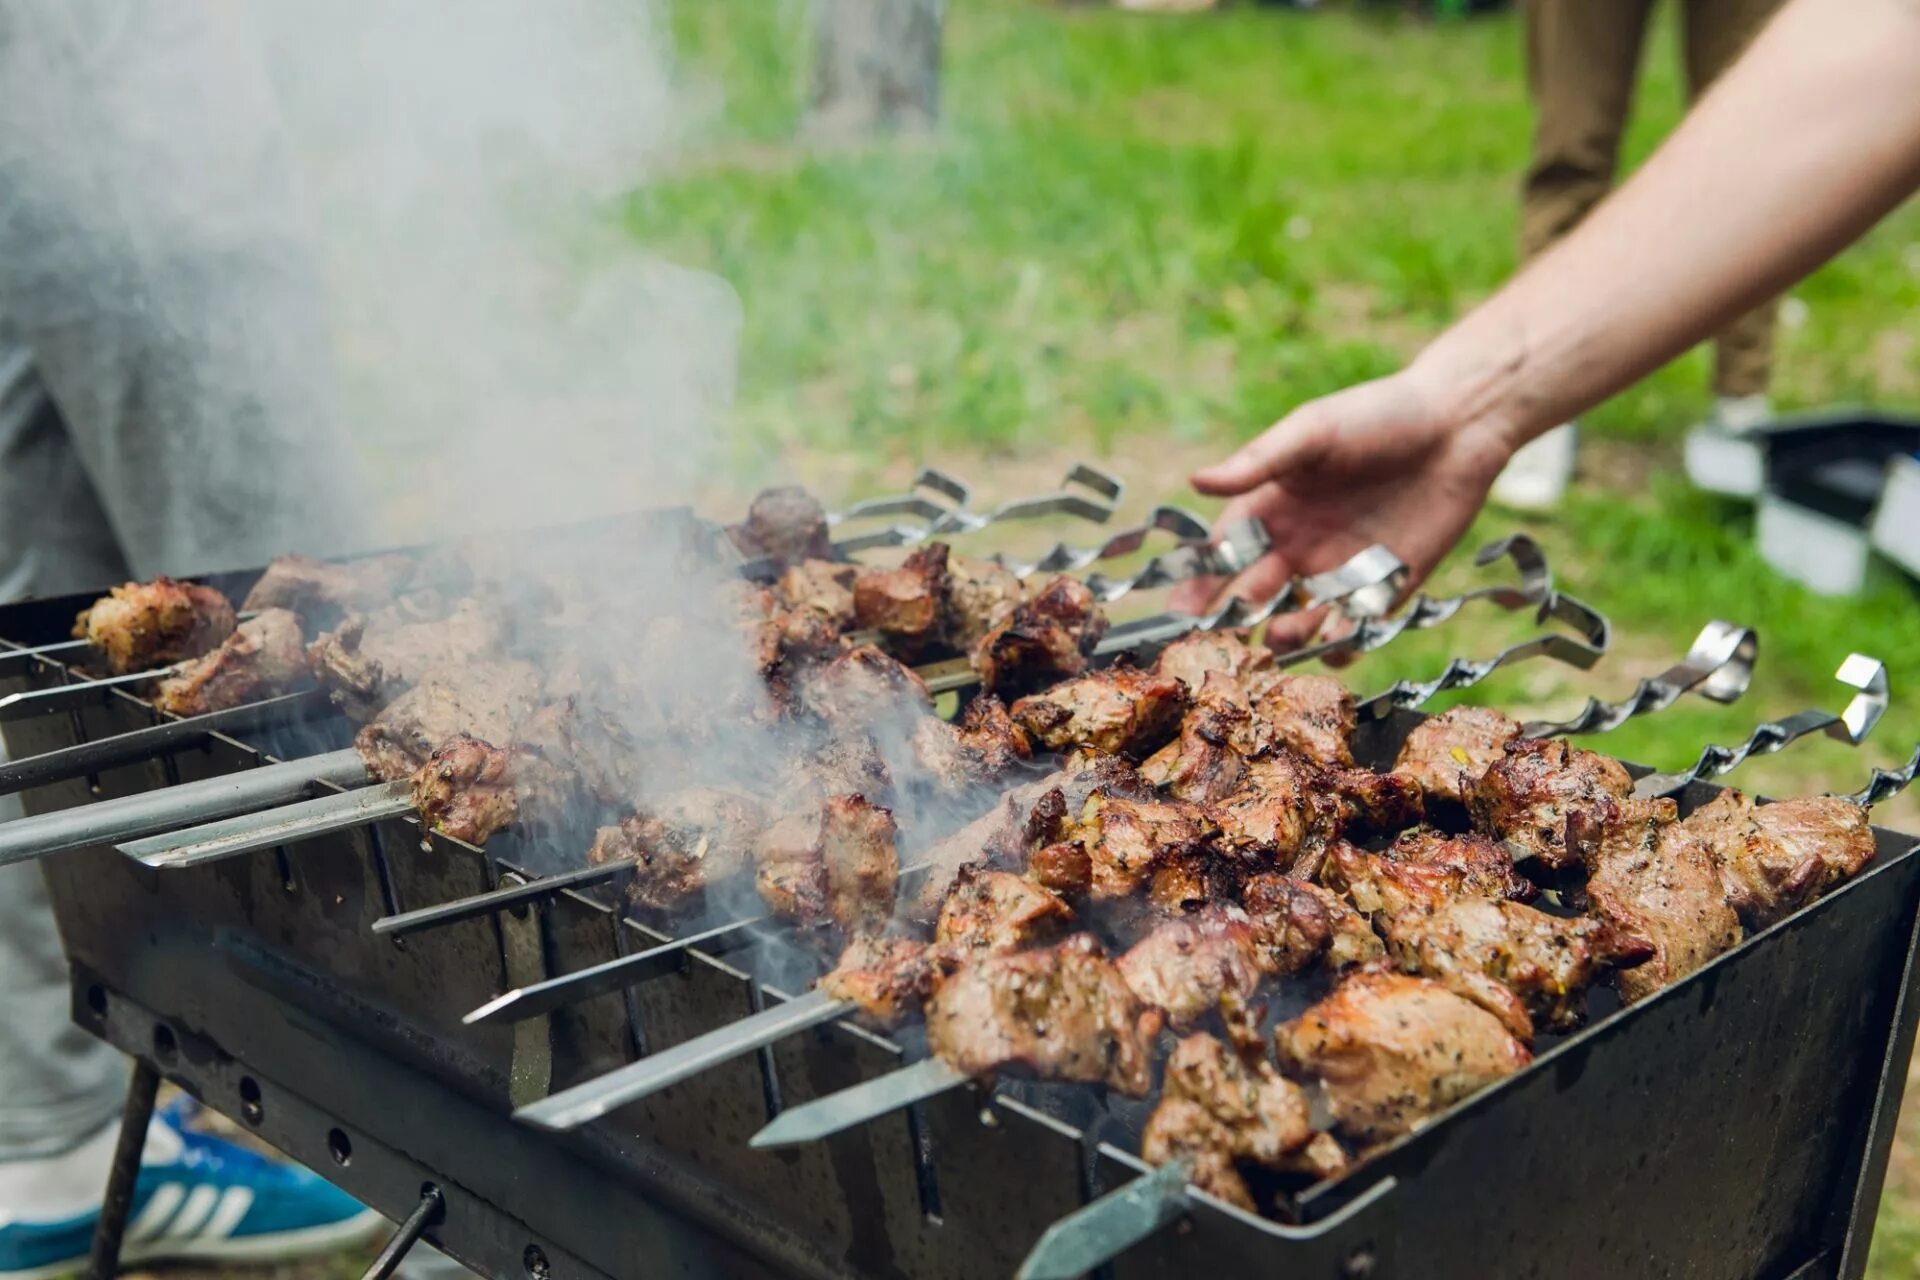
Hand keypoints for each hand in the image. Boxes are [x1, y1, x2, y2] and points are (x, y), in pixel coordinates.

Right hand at [1170, 366, 1515, 649]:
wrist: (1459, 424)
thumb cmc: (1379, 415)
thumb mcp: (1312, 433)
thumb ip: (1258, 463)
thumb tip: (1197, 481)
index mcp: (1274, 506)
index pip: (1225, 553)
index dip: (1201, 582)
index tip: (1180, 610)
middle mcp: (1300, 544)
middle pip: (1255, 594)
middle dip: (1235, 618)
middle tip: (1223, 639)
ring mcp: (1341, 569)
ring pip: (1300, 619)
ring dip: (1286, 636)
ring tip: (1280, 637)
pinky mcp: (1385, 587)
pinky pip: (1354, 628)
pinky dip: (1342, 645)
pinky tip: (1335, 646)